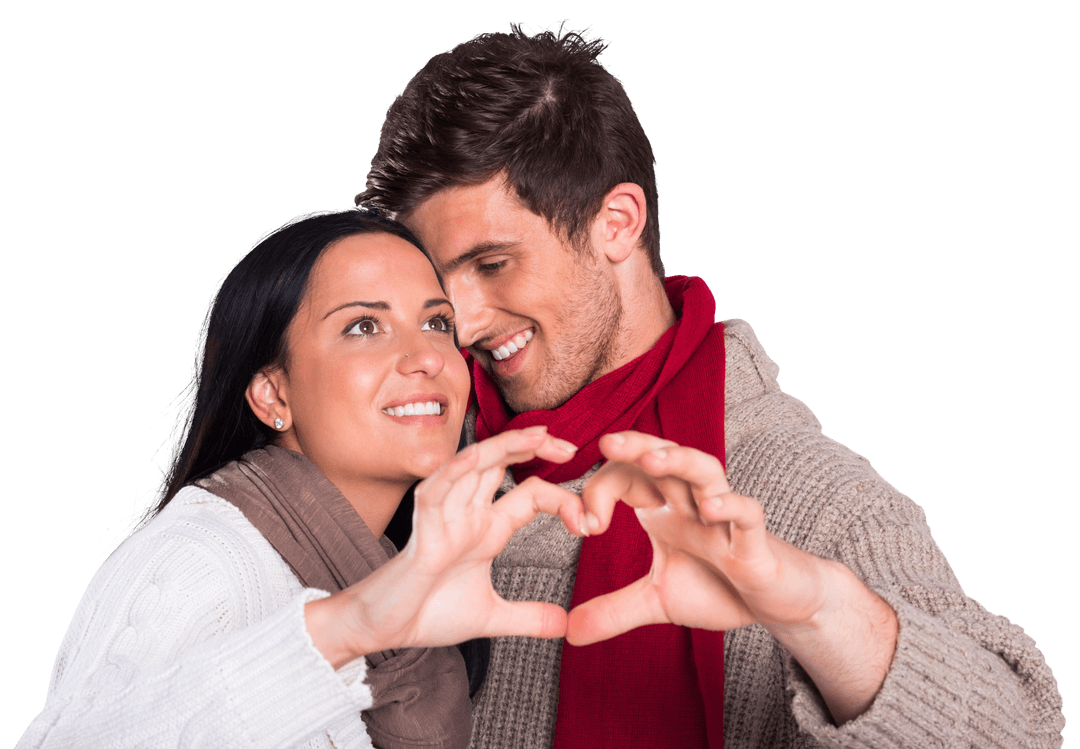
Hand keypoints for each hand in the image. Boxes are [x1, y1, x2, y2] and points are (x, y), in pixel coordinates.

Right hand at [309, 426, 585, 665]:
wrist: (385, 631)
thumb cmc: (428, 613)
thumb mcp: (490, 616)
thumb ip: (527, 618)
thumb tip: (565, 625)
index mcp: (486, 528)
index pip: (529, 494)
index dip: (561, 499)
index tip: (590, 523)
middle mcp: (467, 513)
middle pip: (501, 464)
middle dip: (533, 447)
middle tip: (570, 447)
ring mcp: (443, 516)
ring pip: (473, 466)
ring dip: (503, 447)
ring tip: (536, 436)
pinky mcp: (420, 529)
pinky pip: (436, 491)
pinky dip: (454, 472)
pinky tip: (475, 457)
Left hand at [567, 430, 831, 645]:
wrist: (776, 604)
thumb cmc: (720, 589)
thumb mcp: (657, 602)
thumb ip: (613, 611)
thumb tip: (570, 632)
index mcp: (666, 510)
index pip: (627, 478)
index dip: (599, 492)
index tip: (582, 526)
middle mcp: (692, 504)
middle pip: (665, 458)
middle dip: (636, 447)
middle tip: (605, 442)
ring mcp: (724, 520)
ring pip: (706, 472)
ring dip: (679, 461)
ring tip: (651, 458)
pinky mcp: (755, 543)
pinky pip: (748, 514)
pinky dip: (731, 506)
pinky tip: (709, 508)